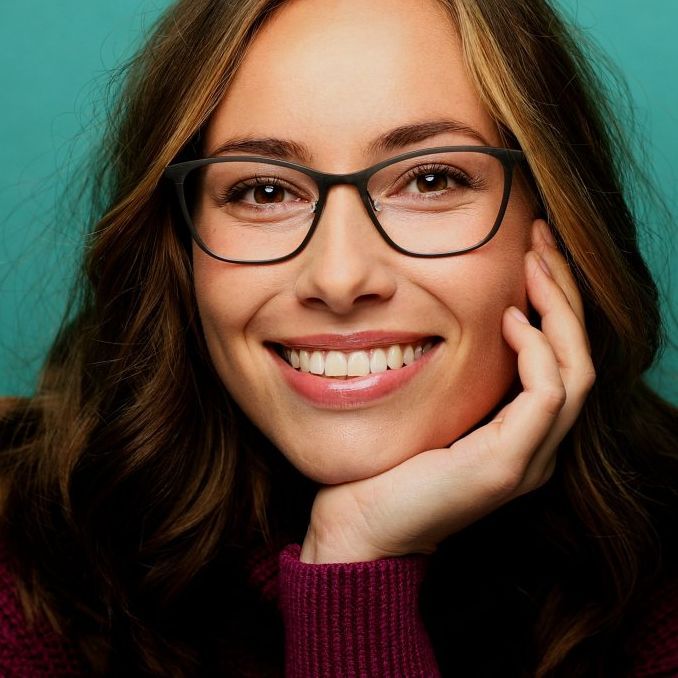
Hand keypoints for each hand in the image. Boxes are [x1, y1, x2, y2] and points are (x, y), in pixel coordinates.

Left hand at [299, 219, 595, 563]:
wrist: (363, 523)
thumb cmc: (388, 463)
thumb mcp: (434, 407)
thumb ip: (460, 375)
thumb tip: (457, 317)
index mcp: (521, 430)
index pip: (561, 357)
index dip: (554, 302)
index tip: (532, 252)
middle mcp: (537, 444)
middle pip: (580, 357)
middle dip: (565, 294)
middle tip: (543, 241)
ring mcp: (530, 458)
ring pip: (577, 372)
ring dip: (560, 312)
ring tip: (535, 265)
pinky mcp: (508, 465)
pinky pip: (546, 395)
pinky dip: (537, 351)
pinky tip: (509, 319)